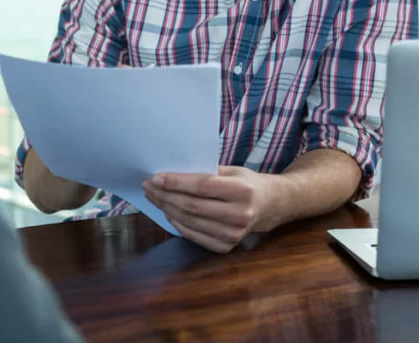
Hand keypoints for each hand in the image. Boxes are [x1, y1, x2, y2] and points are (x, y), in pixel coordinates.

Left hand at [142, 166, 270, 253]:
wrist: (270, 206)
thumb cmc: (246, 184)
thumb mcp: (232, 170)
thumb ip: (206, 172)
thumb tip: (171, 173)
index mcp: (242, 190)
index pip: (201, 186)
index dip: (175, 182)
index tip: (155, 177)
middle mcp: (239, 214)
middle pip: (192, 206)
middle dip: (165, 195)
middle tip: (148, 186)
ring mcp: (233, 234)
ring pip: (190, 221)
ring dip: (166, 208)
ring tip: (154, 197)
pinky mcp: (226, 247)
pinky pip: (193, 235)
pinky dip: (176, 223)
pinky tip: (168, 211)